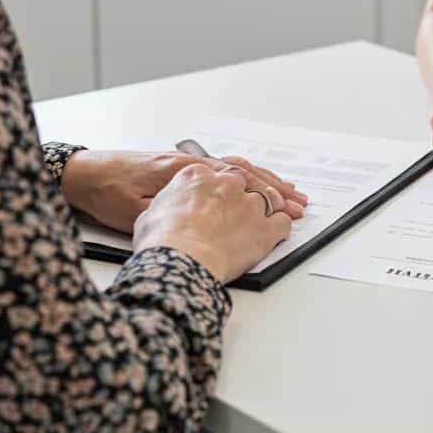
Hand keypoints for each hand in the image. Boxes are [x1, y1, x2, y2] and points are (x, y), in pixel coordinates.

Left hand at [61, 149, 308, 232]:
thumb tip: (212, 228)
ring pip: (236, 168)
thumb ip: (178, 214)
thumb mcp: (139, 213)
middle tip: (300, 201)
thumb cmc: (108, 195)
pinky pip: (222, 168)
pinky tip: (252, 183)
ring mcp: (189, 164)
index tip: (291, 210)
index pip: (240, 180)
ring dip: (263, 180)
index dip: (269, 196)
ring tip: (287, 191)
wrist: (84, 174)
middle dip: (276, 188)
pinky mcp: (181, 168)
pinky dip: (243, 175)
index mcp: (188, 172)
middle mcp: (194, 164)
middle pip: (245, 171)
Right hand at [133, 163, 291, 282]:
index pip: (216, 174)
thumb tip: (168, 210)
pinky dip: (282, 226)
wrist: (178, 258)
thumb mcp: (150, 213)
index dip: (223, 185)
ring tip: (282, 209)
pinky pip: (281, 223)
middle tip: (262, 197)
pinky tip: (280, 229)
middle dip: (254, 189)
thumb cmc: (160, 240)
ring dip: (274, 205)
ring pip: (268, 198)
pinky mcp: (265, 228)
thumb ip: (167, 204)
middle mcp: (226, 183)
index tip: (227, 191)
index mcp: (197, 174)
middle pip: (245, 181)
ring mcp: (249, 203)